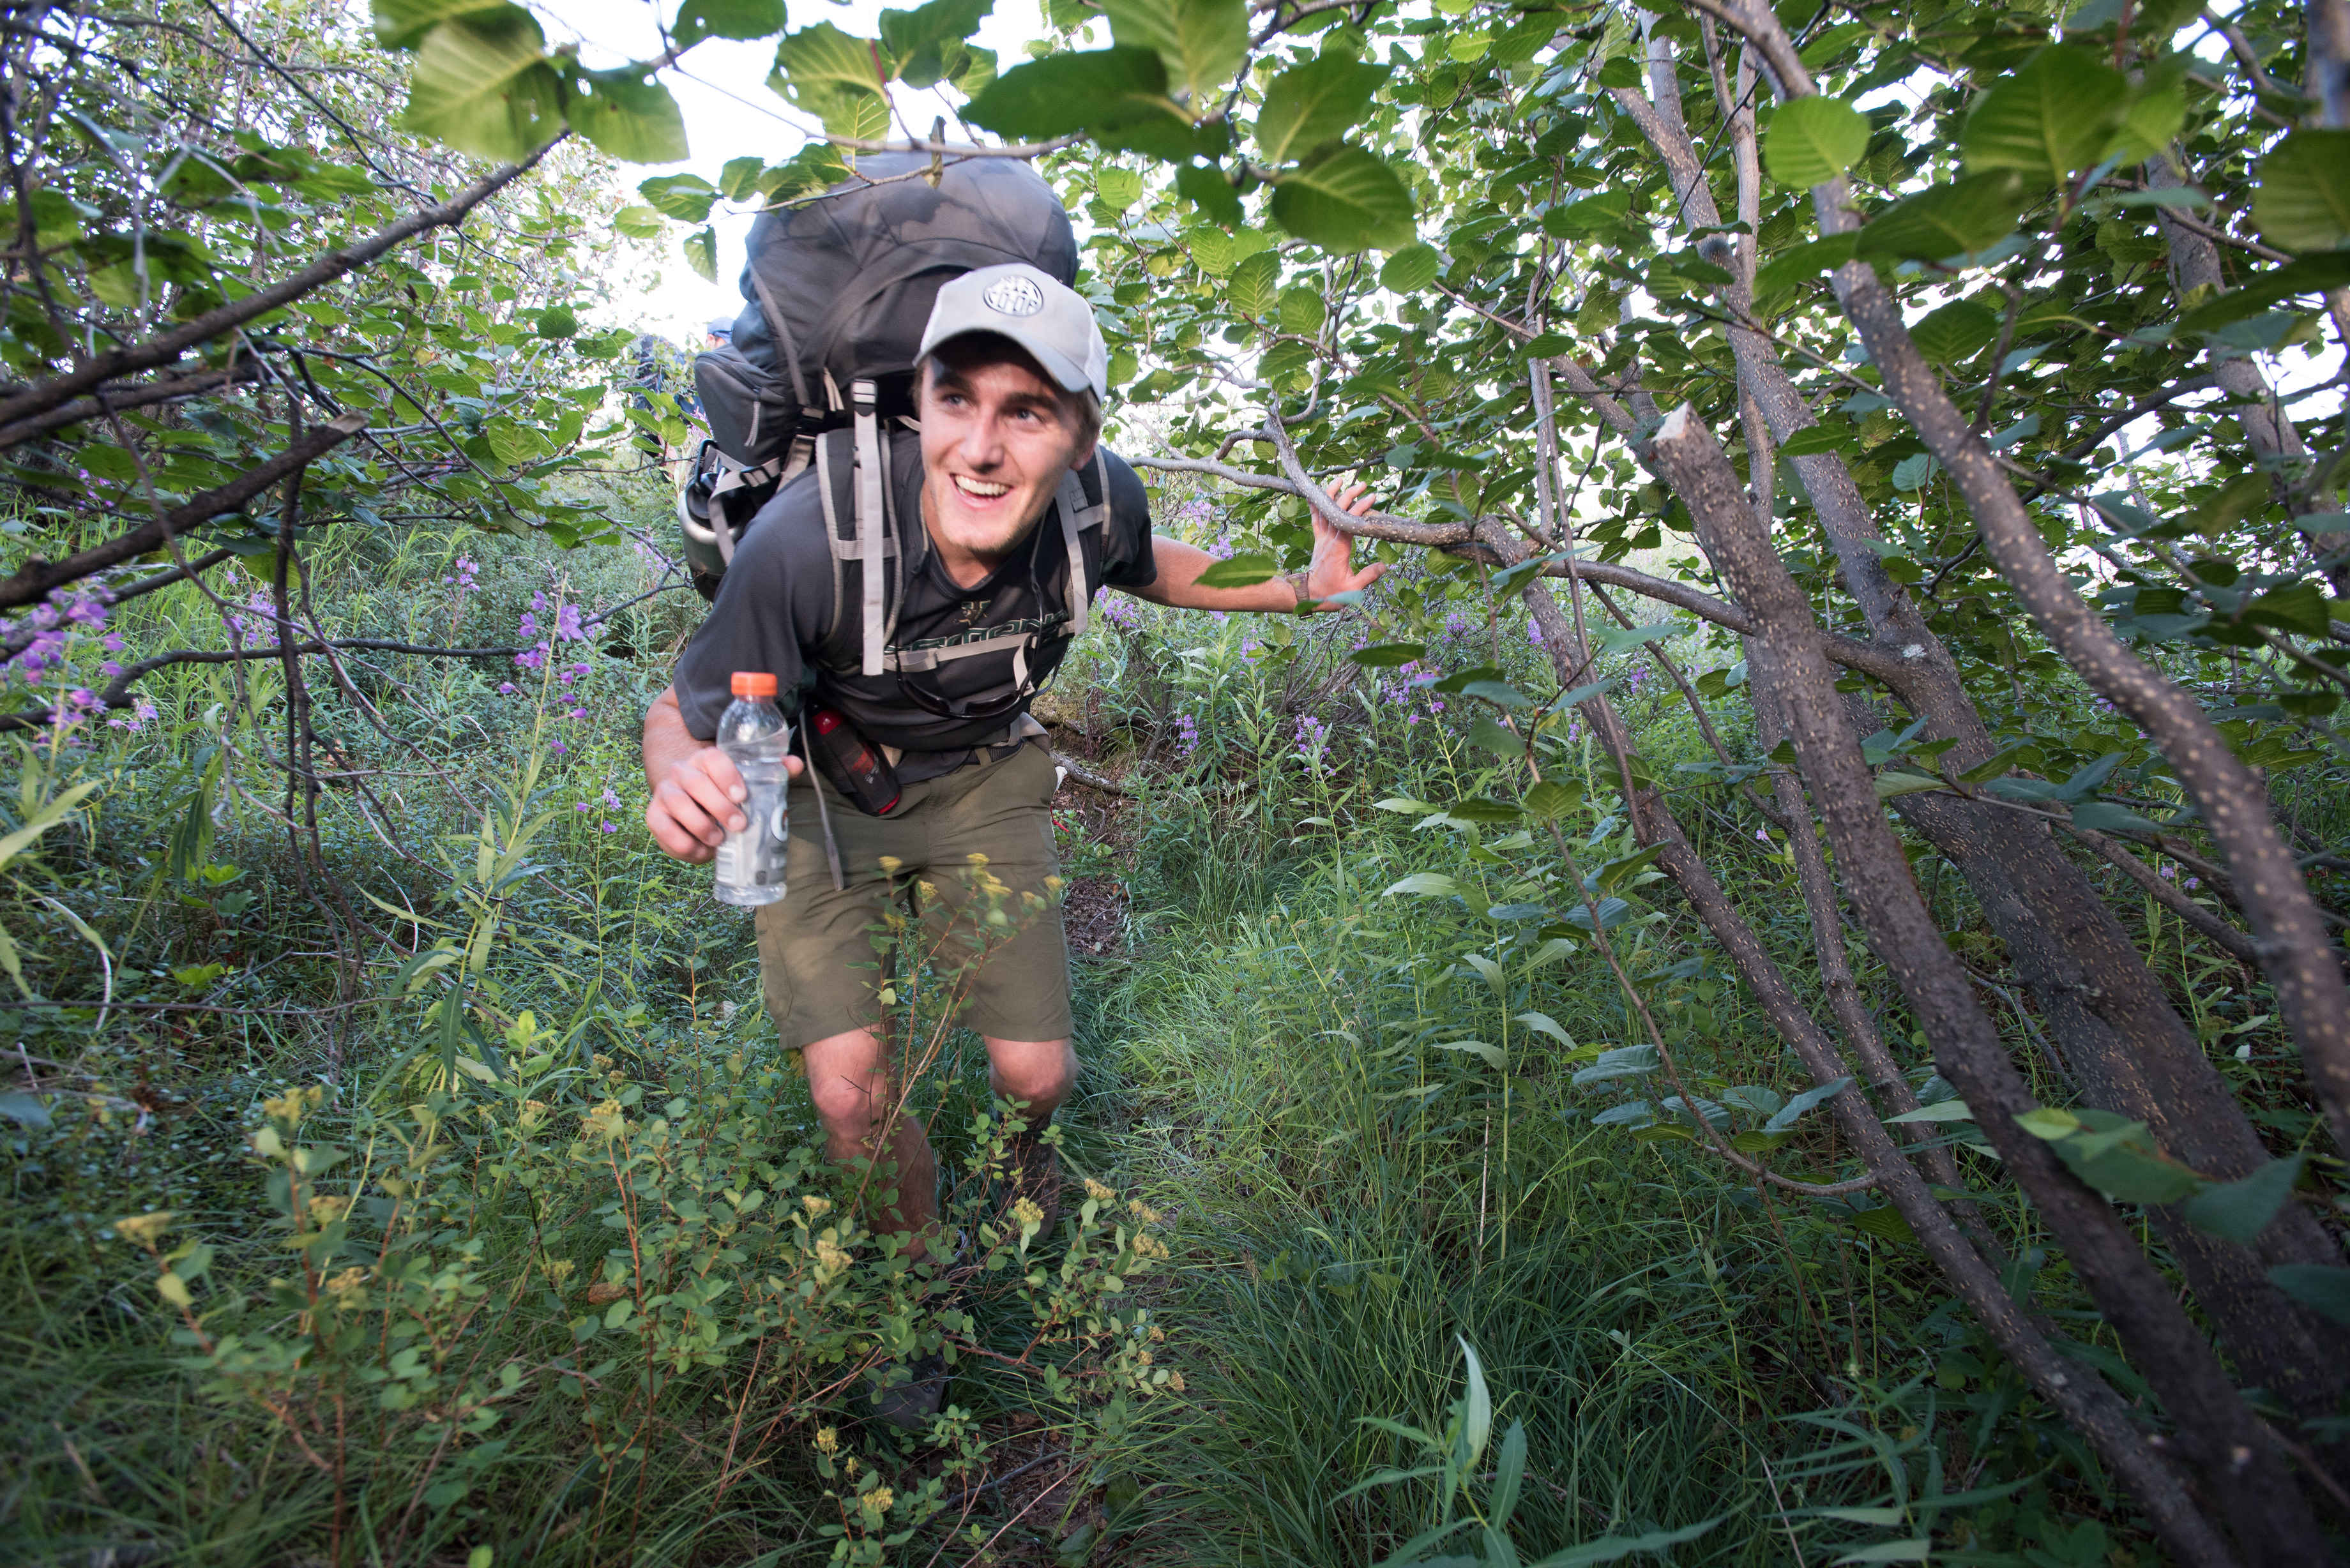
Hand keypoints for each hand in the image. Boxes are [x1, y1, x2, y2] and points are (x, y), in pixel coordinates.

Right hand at [645, 747, 802, 862]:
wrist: (690, 807)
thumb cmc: (724, 795)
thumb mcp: (746, 784)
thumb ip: (770, 773)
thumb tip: (795, 764)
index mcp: (705, 760)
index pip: (712, 758)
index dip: (726, 775)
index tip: (742, 796)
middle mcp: (682, 772)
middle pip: (695, 782)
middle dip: (718, 806)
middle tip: (739, 825)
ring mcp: (666, 792)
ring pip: (678, 803)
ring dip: (700, 824)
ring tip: (719, 840)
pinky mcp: (655, 815)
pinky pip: (663, 828)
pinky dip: (683, 842)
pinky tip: (701, 850)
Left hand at [1303, 478, 1389, 608]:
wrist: (1310, 595)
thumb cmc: (1331, 593)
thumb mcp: (1352, 589)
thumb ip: (1368, 576)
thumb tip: (1384, 566)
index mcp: (1339, 548)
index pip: (1349, 522)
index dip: (1360, 508)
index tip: (1371, 497)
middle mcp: (1329, 539)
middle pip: (1337, 511)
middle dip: (1349, 495)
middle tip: (1363, 484)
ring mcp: (1322, 538)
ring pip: (1324, 511)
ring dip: (1331, 494)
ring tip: (1340, 480)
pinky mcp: (1318, 540)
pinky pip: (1315, 519)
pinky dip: (1315, 505)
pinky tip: (1316, 493)